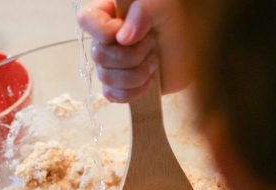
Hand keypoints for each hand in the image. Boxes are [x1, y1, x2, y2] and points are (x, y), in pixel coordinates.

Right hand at [77, 0, 191, 101]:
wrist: (189, 51)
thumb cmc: (174, 22)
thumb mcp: (164, 6)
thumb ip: (144, 10)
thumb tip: (123, 37)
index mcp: (107, 14)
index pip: (85, 20)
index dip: (105, 31)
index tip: (129, 33)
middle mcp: (102, 39)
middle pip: (99, 55)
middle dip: (132, 55)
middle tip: (152, 45)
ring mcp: (109, 64)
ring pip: (106, 78)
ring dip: (137, 73)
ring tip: (154, 61)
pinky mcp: (118, 86)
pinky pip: (112, 95)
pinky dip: (133, 92)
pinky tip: (149, 81)